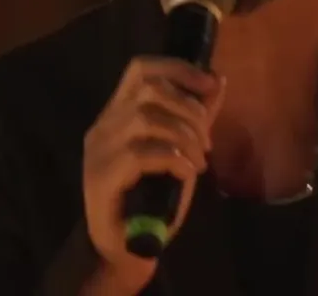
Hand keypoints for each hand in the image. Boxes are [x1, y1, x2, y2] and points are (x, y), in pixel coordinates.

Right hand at [82, 56, 225, 291]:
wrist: (125, 249)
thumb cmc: (153, 200)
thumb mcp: (181, 152)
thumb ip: (196, 119)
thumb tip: (218, 82)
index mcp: (118, 113)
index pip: (141, 69)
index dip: (178, 68)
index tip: (209, 85)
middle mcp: (104, 125)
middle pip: (148, 89)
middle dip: (189, 108)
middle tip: (207, 141)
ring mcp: (99, 150)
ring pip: (145, 118)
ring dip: (184, 136)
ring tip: (199, 160)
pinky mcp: (101, 176)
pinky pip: (141, 153)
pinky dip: (173, 159)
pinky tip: (185, 174)